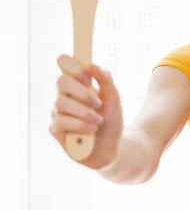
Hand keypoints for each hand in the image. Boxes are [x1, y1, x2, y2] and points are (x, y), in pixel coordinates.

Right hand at [50, 54, 123, 169]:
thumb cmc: (110, 120)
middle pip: (61, 81)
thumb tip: (92, 65)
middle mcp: (64, 95)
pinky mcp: (55, 129)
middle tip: (98, 102)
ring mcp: (58, 112)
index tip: (89, 77)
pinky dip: (80, 124)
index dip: (74, 66)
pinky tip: (92, 129)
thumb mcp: (114, 98)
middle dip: (83, 92)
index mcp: (77, 83)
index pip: (64, 62)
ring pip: (62, 102)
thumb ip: (105, 80)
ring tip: (99, 120)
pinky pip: (61, 121)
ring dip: (85, 112)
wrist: (112, 146)